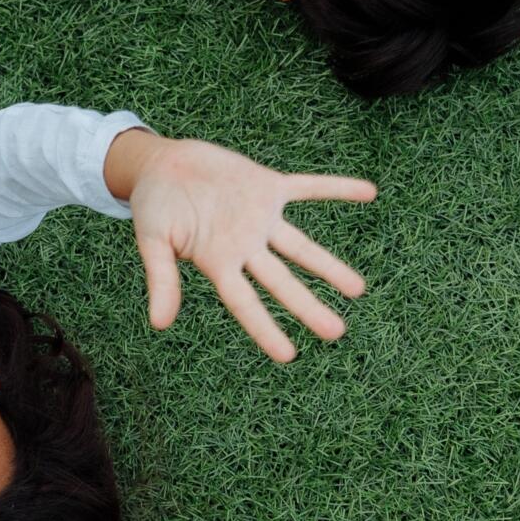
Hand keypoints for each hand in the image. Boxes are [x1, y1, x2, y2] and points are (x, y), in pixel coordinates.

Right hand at [105, 129, 375, 362]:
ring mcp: (259, 219)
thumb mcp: (151, 241)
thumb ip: (162, 278)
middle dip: (308, 307)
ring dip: (329, 266)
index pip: (245, 303)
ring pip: (301, 247)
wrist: (162, 163)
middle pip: (282, 282)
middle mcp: (244, 246)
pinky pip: (307, 188)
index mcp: (217, 263)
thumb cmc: (152, 205)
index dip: (265, 329)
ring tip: (359, 289)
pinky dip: (335, 188)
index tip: (288, 356)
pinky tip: (368, 192)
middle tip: (337, 333)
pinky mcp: (267, 187)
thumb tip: (159, 324)